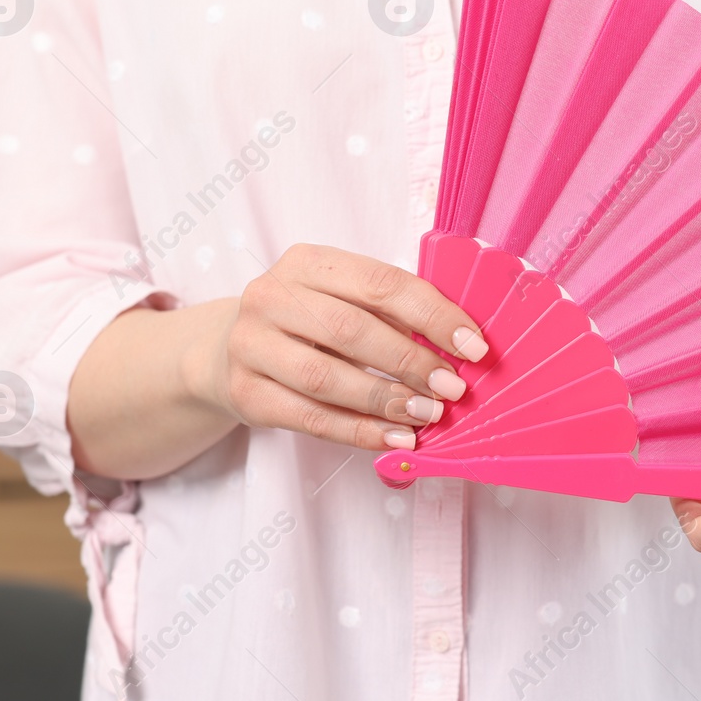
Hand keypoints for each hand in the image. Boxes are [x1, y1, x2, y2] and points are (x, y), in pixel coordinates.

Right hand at [198, 243, 487, 450]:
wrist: (225, 351)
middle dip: (412, 362)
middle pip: (353, 330)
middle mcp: (271, 296)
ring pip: (328, 378)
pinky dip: (360, 432)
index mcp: (306, 262)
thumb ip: (391, 311)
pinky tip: (396, 439)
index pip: (380, 283)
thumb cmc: (306, 322)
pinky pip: (312, 418)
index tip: (475, 347)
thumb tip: (462, 344)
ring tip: (428, 415)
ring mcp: (251, 345)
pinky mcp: (246, 393)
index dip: (433, 316)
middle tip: (453, 388)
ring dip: (387, 400)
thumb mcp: (340, 298)